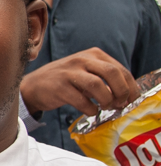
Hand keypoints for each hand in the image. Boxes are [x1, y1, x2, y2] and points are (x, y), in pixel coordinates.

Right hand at [20, 48, 139, 115]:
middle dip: (122, 91)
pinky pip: (81, 100)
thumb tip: (127, 94)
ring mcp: (69, 73)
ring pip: (97, 85)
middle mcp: (81, 60)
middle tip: (121, 103)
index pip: (120, 69)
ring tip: (105, 107)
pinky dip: (90, 109)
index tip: (132, 99)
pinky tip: (90, 111)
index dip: (130, 86)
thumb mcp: (86, 71)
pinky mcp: (59, 87)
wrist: (34, 86)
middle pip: (112, 73)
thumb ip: (105, 77)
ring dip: (106, 100)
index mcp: (93, 54)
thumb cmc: (65, 80)